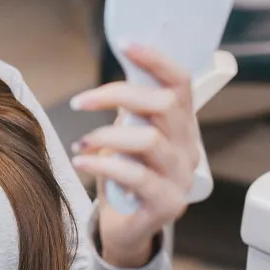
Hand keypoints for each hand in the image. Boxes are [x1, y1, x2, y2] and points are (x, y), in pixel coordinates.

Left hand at [69, 45, 199, 267]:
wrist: (126, 225)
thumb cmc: (124, 171)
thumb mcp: (127, 131)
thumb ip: (127, 104)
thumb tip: (115, 62)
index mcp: (181, 125)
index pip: (181, 83)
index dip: (156, 60)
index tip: (125, 45)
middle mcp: (188, 148)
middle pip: (163, 105)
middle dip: (116, 95)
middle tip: (80, 101)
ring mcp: (181, 177)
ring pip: (150, 140)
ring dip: (106, 135)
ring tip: (81, 142)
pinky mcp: (168, 204)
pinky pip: (136, 175)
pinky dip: (103, 164)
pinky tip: (82, 160)